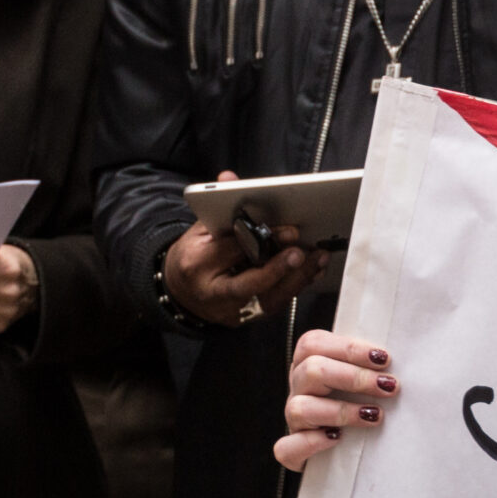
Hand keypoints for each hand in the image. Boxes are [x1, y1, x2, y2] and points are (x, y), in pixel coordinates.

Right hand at [161, 171, 323, 326]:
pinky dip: (293, 288)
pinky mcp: (242, 320)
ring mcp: (228, 311)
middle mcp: (211, 291)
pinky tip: (310, 273)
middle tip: (303, 251)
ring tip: (317, 259)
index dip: (263, 239)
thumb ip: (219, 208)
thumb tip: (229, 177)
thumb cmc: (193, 256)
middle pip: (251, 283)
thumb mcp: (198, 229)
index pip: (232, 250)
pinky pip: (272, 306)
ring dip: (296, 280)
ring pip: (267, 300)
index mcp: (197, 262)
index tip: (290, 231)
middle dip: (280, 267)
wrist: (179, 292)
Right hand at [275, 331, 396, 470]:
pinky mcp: (292, 452)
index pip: (314, 343)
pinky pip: (288, 448)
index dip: (348, 348)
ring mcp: (293, 421)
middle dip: (353, 377)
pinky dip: (312, 443)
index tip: (384, 359)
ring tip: (374, 415)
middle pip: (310, 370)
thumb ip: (372, 369)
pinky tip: (337, 439)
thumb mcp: (362, 383)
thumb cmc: (361, 408)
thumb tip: (408, 364)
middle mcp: (299, 390)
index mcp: (308, 365)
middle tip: (388, 387)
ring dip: (340, 410)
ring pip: (299, 407)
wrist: (344, 456)